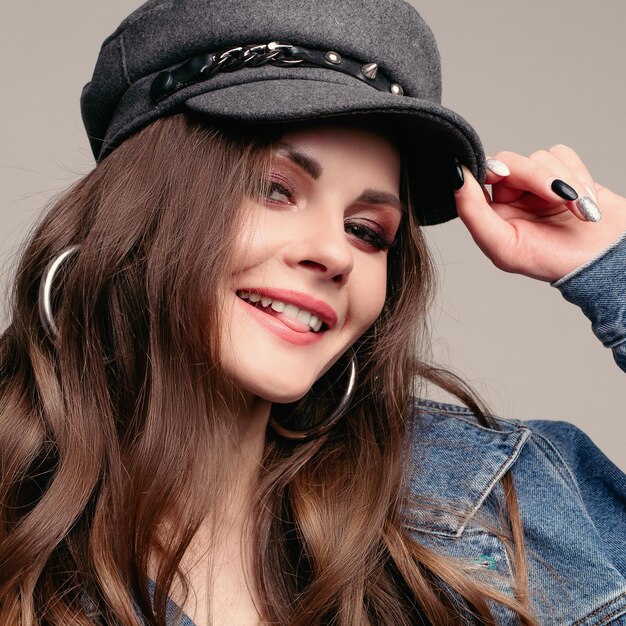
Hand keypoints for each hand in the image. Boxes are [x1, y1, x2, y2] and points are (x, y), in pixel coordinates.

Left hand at [454, 145, 625, 281]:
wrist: (604, 262)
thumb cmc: (552, 261)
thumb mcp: (503, 246)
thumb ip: (473, 212)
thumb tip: (457, 177)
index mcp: (491, 212)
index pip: (480, 177)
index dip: (491, 169)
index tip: (502, 175)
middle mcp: (511, 196)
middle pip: (510, 162)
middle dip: (537, 177)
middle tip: (560, 197)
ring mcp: (537, 184)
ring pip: (540, 157)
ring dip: (565, 182)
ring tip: (579, 211)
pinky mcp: (564, 172)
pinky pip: (562, 154)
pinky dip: (578, 175)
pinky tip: (585, 201)